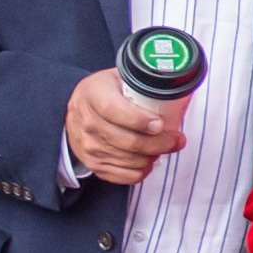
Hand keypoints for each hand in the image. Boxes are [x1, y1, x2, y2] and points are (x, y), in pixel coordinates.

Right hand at [67, 67, 185, 184]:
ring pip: (132, 161)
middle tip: (177, 139)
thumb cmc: (102, 92)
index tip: (160, 124)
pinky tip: (148, 159)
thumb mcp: (116, 76)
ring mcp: (89, 147)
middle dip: (161, 142)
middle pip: (130, 142)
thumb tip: (173, 86)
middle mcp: (88, 123)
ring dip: (155, 155)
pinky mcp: (94, 165)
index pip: (115, 111)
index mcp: (93, 95)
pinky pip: (125, 176)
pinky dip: (143, 170)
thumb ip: (140, 81)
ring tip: (164, 146)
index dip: (140, 120)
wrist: (76, 111)